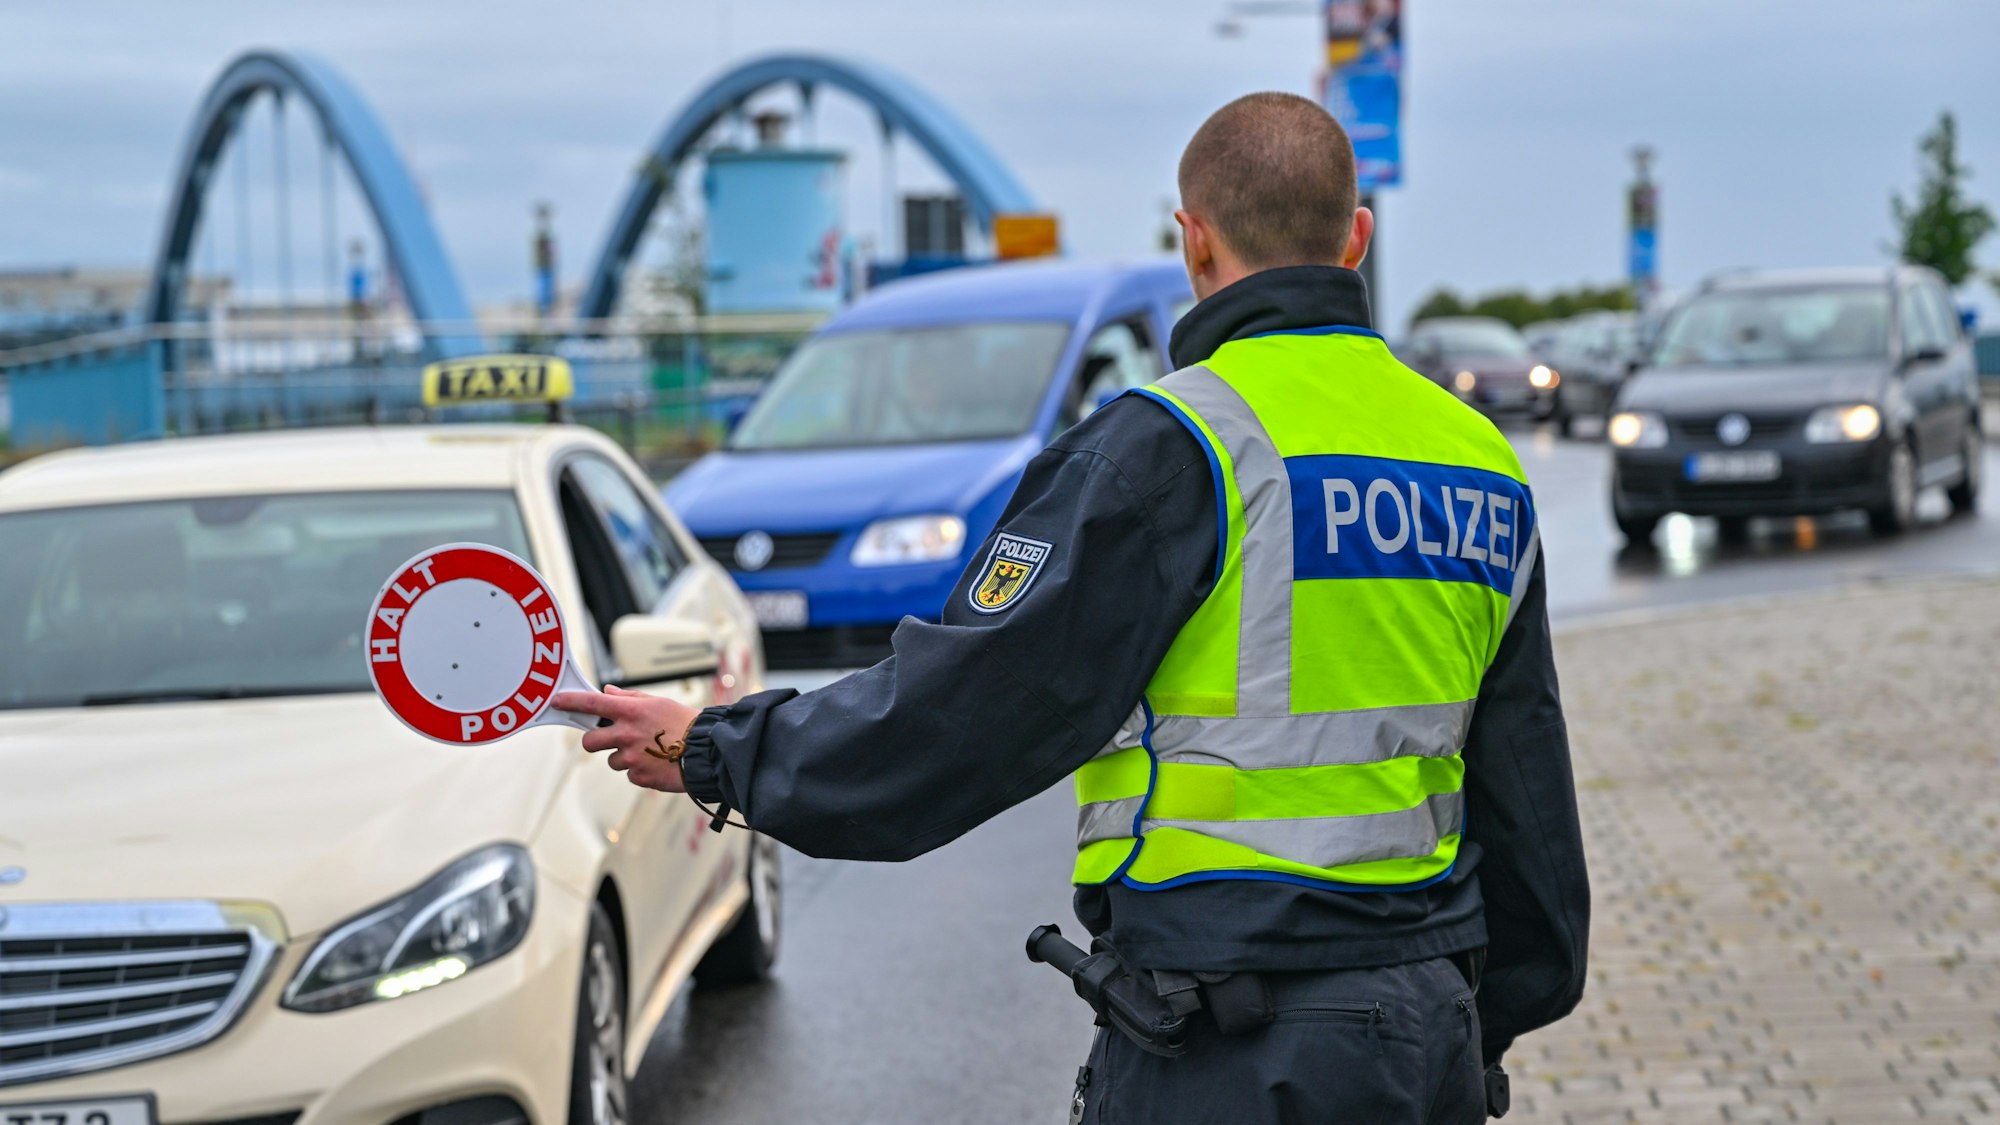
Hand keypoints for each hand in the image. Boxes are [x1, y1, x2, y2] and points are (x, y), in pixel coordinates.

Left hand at [552, 684, 698, 792]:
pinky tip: (657, 763)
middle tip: (610, 740)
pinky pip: (629, 774)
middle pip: (590, 741)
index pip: (592, 703)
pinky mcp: (638, 776)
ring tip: (649, 751)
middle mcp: (626, 734)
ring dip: (624, 757)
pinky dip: (639, 770)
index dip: (571, 701)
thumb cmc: (684, 723)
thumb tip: (607, 692)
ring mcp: (631, 757)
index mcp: (630, 711)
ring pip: (611, 760)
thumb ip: (629, 698)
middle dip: (595, 741)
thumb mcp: (658, 703)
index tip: (557, 700)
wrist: (707, 752)